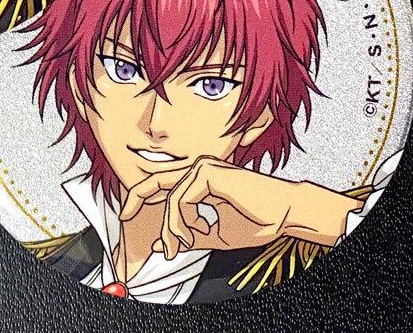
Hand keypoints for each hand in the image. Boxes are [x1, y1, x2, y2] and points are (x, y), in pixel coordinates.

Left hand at [119, 156, 361, 258]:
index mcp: (199, 179)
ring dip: (172, 228)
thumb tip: (163, 243)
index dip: (142, 200)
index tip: (128, 218)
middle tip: (124, 219)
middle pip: (154, 182)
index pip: (162, 185)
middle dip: (135, 201)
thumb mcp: (215, 233)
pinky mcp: (206, 172)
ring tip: (181, 246)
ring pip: (169, 199)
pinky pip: (181, 199)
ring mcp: (201, 167)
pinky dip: (184, 220)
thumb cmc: (259, 221)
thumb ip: (190, 235)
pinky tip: (200, 231)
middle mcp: (197, 168)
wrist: (287, 213)